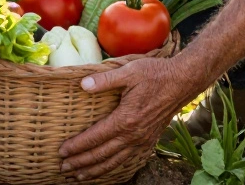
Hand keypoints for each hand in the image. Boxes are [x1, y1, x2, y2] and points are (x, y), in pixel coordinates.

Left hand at [59, 57, 199, 180]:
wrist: (182, 82)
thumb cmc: (155, 74)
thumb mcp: (129, 71)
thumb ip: (105, 80)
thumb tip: (83, 84)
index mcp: (125, 119)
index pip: (95, 138)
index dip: (77, 146)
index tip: (62, 151)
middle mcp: (133, 135)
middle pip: (102, 155)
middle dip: (81, 163)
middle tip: (64, 168)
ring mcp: (142, 139)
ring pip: (114, 161)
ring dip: (95, 170)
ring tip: (80, 176)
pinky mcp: (148, 140)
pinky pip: (127, 159)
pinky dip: (113, 167)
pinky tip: (105, 168)